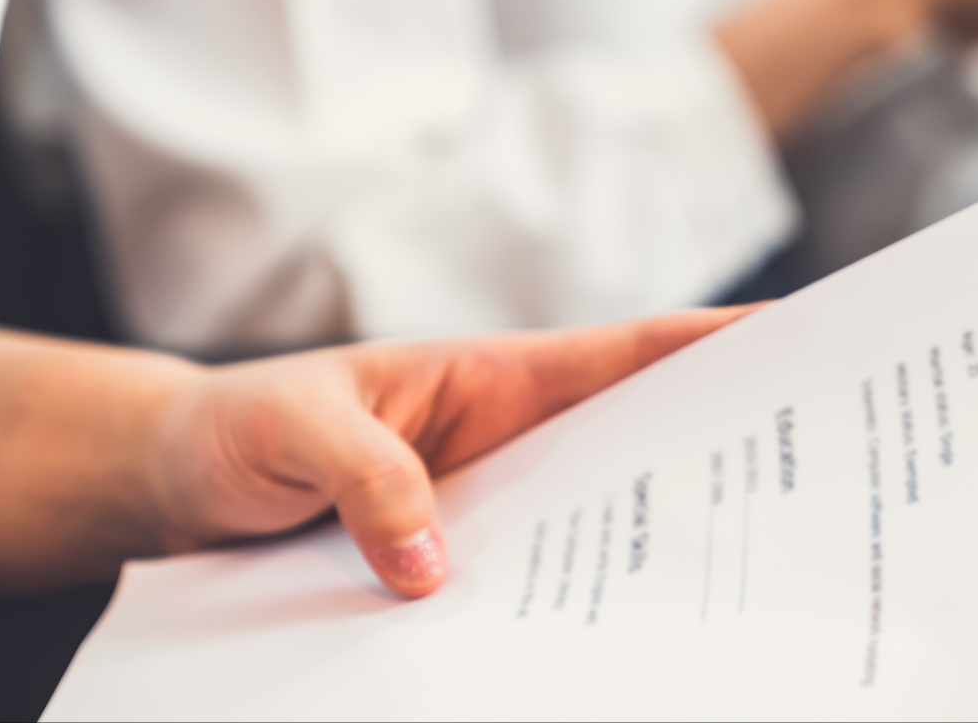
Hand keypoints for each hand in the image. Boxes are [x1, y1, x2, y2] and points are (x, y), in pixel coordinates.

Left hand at [141, 308, 750, 596]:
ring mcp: (491, 503)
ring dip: (644, 541)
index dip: (718, 340)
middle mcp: (512, 438)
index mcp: (496, 375)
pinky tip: (591, 641)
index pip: (628, 351)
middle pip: (638, 440)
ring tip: (722, 580)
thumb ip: (370, 481)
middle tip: (806, 483)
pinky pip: (529, 581)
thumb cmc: (236, 425)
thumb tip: (438, 574)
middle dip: (719, 450)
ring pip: (591, 521)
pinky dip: (564, 602)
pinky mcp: (457, 560)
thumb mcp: (295, 428)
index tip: (804, 336)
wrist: (171, 483)